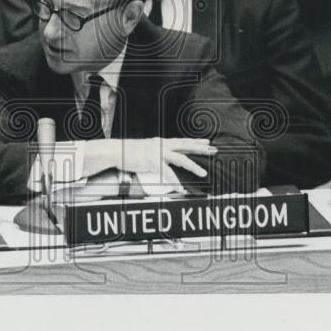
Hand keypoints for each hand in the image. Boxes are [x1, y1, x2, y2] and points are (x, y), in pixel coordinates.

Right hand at [83, 137, 212, 178]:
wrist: (116, 151)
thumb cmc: (128, 152)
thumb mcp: (145, 149)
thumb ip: (155, 152)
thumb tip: (162, 159)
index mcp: (161, 142)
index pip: (182, 141)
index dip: (195, 142)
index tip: (207, 142)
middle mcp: (162, 145)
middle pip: (186, 146)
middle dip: (201, 149)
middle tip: (214, 150)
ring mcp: (158, 153)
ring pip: (181, 159)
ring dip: (194, 166)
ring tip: (203, 172)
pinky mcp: (153, 163)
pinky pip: (168, 174)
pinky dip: (175, 183)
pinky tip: (181, 188)